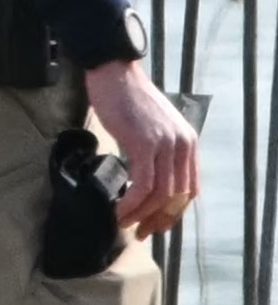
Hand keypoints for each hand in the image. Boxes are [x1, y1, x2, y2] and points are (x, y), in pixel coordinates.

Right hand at [90, 57, 199, 238]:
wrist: (114, 73)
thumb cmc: (127, 98)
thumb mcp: (153, 127)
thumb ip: (159, 149)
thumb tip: (148, 176)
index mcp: (188, 142)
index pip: (190, 189)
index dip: (174, 212)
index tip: (154, 222)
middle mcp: (183, 145)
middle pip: (178, 196)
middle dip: (159, 220)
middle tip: (139, 231)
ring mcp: (165, 144)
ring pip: (162, 194)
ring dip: (142, 214)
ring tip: (124, 223)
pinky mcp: (144, 144)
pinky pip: (143, 184)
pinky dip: (131, 202)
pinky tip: (119, 209)